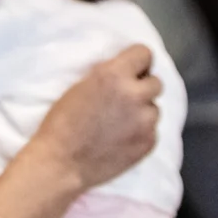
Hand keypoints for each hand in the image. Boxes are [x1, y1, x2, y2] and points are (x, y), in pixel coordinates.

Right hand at [19, 46, 163, 191]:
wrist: (61, 163)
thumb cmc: (62, 123)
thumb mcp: (82, 86)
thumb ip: (109, 76)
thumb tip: (127, 73)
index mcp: (114, 75)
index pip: (144, 54)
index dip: (138, 63)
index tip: (131, 71)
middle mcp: (134, 95)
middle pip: (156, 82)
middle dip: (142, 88)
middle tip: (125, 100)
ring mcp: (145, 121)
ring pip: (154, 109)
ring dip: (142, 112)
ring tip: (121, 123)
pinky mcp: (149, 143)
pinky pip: (152, 131)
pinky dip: (141, 133)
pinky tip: (122, 139)